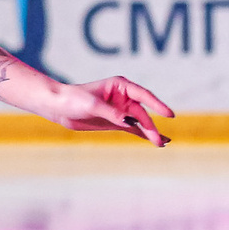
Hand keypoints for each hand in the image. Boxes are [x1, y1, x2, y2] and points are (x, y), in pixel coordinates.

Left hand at [53, 76, 173, 145]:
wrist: (58, 107)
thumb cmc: (73, 99)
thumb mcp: (93, 105)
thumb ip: (113, 113)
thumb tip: (132, 121)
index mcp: (120, 85)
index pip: (144, 95)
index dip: (157, 105)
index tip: (169, 114)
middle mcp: (124, 97)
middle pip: (142, 113)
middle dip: (151, 126)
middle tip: (159, 140)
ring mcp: (121, 110)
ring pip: (140, 122)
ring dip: (151, 132)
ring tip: (162, 144)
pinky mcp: (117, 121)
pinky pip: (134, 128)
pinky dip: (144, 135)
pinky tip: (159, 142)